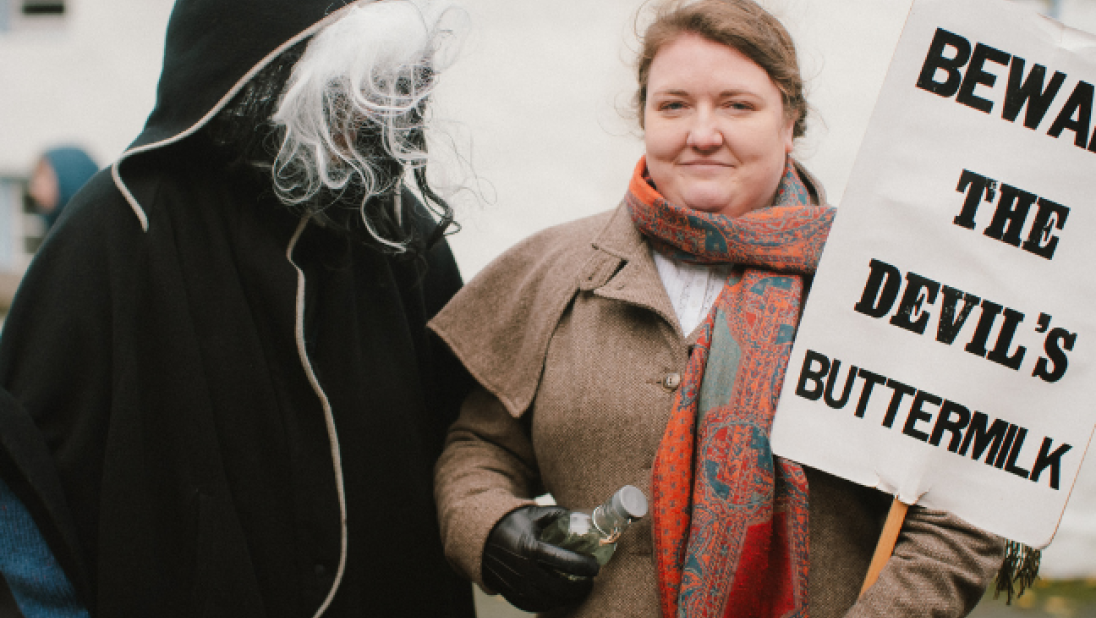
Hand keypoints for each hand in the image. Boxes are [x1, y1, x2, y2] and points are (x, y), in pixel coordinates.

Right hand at [481, 505, 599, 612]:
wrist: (481, 536)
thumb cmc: (513, 522)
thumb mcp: (535, 513)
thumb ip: (559, 515)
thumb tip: (584, 519)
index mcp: (531, 548)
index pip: (565, 562)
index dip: (584, 566)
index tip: (595, 566)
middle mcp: (523, 570)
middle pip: (559, 587)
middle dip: (579, 588)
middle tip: (590, 582)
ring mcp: (515, 584)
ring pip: (548, 601)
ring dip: (567, 598)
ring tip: (578, 590)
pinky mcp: (510, 593)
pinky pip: (533, 605)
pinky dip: (549, 604)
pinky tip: (560, 597)